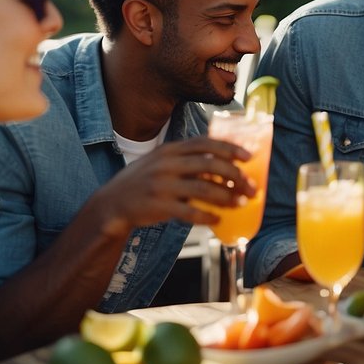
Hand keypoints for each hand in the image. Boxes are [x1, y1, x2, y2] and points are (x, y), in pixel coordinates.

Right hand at [84, 136, 254, 235]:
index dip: (229, 148)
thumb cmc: (143, 183)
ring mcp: (161, 185)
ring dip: (227, 197)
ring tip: (241, 203)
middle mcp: (166, 164)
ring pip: (204, 188)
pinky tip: (217, 220)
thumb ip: (186, 160)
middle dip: (236, 176)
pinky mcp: (158, 206)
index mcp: (170, 150)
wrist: (111, 204)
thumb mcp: (160, 163)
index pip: (205, 143)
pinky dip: (207, 216)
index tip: (248, 156)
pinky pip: (189, 212)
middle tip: (251, 187)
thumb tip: (223, 165)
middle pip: (210, 165)